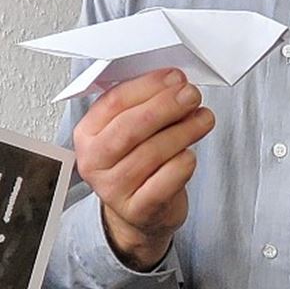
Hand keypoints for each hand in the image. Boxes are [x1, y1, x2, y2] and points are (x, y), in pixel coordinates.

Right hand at [73, 68, 213, 269]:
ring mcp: (112, 188)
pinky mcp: (137, 209)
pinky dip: (183, 163)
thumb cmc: (136, 162)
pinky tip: (190, 154)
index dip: (148, 86)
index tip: (174, 78)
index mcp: (87, 134)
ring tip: (203, 119)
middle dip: (166, 106)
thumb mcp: (130, 130)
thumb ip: (143, 104)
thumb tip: (173, 82)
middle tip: (191, 95)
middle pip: (131, 127)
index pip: (114, 102)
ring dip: (183, 131)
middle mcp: (93, 162)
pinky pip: (165, 181)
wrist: (139, 211)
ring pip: (152, 152)